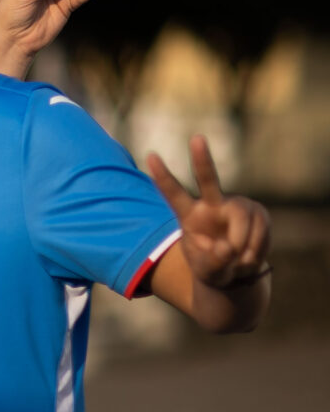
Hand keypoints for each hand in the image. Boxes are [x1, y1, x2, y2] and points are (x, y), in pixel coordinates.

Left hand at [147, 135, 270, 287]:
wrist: (237, 272)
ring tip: (238, 263)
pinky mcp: (258, 213)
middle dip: (202, 160)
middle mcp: (212, 205)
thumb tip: (228, 248)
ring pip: (242, 220)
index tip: (150, 155)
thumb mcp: (207, 272)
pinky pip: (260, 230)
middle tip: (196, 138)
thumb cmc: (213, 268)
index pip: (174, 194)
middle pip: (209, 180)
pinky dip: (255, 250)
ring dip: (242, 247)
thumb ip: (213, 262)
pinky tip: (249, 258)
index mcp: (189, 216)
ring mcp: (236, 207)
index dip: (163, 177)